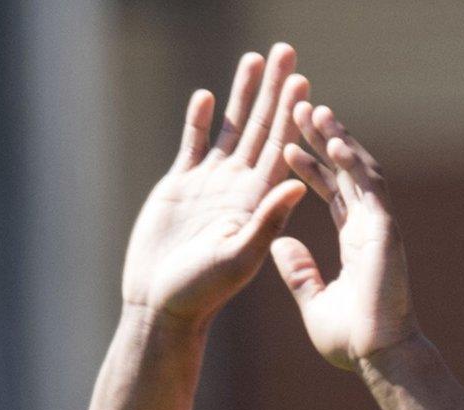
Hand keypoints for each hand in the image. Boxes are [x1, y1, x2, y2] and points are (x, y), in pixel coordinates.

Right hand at [120, 46, 310, 325]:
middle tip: (286, 50)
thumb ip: (267, 220)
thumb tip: (298, 184)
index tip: (303, 81)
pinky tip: (205, 96)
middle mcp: (238, 187)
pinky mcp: (180, 187)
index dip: (292, 114)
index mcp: (258, 201)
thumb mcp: (240, 257)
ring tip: (252, 58)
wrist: (160, 304)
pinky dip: (198, 121)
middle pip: (261, 127)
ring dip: (241, 95)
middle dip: (274, 90)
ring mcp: (209, 185)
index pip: (282, 147)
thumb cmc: (202, 291)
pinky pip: (193, 145)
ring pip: (229, 129)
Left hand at [271, 102, 421, 371]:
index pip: (331, 193)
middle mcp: (368, 226)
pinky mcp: (385, 230)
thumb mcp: (313, 300)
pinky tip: (335, 140)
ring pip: (358, 170)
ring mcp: (379, 225)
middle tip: (301, 110)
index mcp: (354, 240)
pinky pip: (369, 188)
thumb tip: (280, 245)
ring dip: (337, 139)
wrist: (377, 357)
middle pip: (344, 172)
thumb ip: (299, 271)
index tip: (289, 147)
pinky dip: (353, 162)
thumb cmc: (350, 339)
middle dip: (323, 140)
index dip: (311, 168)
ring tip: (314, 111)